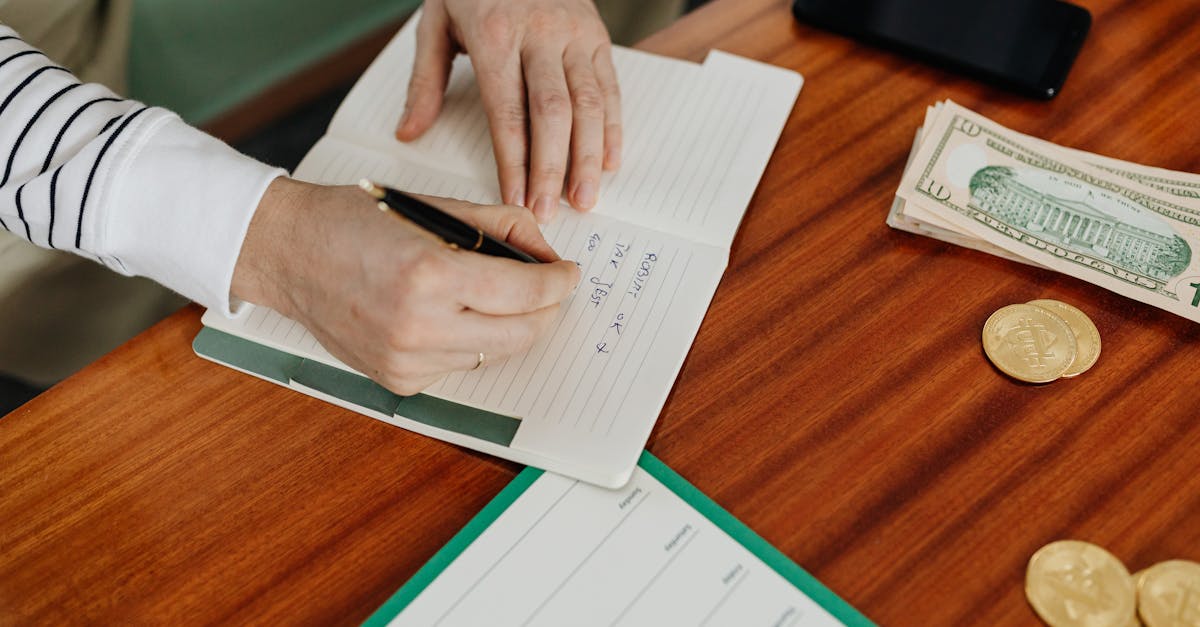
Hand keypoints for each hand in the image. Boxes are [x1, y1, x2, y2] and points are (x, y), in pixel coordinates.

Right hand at [232, 177, 580, 395]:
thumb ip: (502, 228)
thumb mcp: (436, 207)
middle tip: (549, 288)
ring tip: (493, 295)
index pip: (525, 291)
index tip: (568, 274)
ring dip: (507, 326)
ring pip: (494, 354)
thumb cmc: (356, 221)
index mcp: (430, 274)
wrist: (288, 254)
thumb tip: (547, 255)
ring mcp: (406, 360)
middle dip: (545, 310)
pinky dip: (469, 342)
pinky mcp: (397, 381)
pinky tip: (450, 315)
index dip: (558, 282)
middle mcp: (418, 326)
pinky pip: (459, 367)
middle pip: (521, 334)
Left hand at [395, 0, 621, 222]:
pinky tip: (610, 163)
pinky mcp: (597, 35)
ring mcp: (574, 34)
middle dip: (551, 169)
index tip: (513, 200)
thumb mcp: (435, 21)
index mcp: (496, 34)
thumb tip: (408, 133)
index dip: (513, 161)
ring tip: (584, 199)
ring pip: (588, 105)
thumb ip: (424, 80)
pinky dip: (612, 129)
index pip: (507, 112)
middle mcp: (541, 35)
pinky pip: (610, 88)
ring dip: (588, 158)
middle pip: (552, 114)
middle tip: (547, 212)